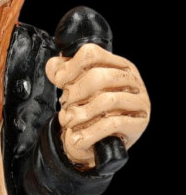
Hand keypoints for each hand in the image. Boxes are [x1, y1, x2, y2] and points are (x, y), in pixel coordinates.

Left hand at [46, 43, 149, 168]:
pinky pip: (113, 124)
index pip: (91, 54)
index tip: (60, 82)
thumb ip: (61, 73)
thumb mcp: (75, 87)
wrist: (100, 141)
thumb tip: (55, 66)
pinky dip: (89, 132)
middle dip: (75, 93)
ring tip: (69, 122)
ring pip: (107, 100)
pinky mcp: (139, 123)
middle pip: (98, 76)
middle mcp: (131, 80)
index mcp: (116, 64)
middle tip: (66, 105)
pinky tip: (77, 138)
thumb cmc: (90, 109)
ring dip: (81, 114)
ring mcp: (139, 101)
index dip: (70, 67)